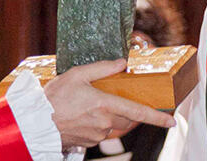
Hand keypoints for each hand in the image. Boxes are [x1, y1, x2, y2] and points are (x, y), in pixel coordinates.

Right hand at [44, 58, 175, 148]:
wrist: (34, 123)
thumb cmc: (53, 97)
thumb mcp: (77, 74)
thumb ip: (102, 68)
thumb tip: (123, 63)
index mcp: (105, 105)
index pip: (138, 112)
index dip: (157, 118)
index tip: (172, 122)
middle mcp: (104, 123)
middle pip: (128, 118)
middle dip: (128, 109)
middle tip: (116, 98)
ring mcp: (96, 135)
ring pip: (114, 125)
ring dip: (111, 115)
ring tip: (91, 104)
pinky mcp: (88, 142)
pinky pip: (101, 131)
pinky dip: (99, 122)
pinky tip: (84, 114)